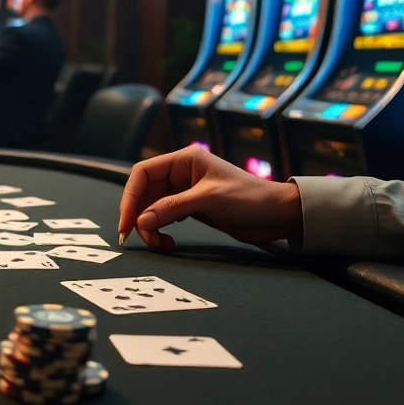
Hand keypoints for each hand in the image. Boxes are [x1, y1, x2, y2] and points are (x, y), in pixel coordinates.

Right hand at [117, 147, 303, 251]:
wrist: (277, 215)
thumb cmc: (250, 198)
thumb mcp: (208, 200)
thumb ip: (172, 208)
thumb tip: (141, 221)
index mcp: (184, 160)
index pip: (143, 173)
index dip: (130, 197)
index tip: (126, 222)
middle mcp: (181, 173)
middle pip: (144, 193)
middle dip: (139, 216)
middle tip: (139, 239)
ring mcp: (185, 192)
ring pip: (152, 209)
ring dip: (150, 228)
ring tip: (160, 244)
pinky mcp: (191, 208)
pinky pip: (164, 219)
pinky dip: (160, 231)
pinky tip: (168, 242)